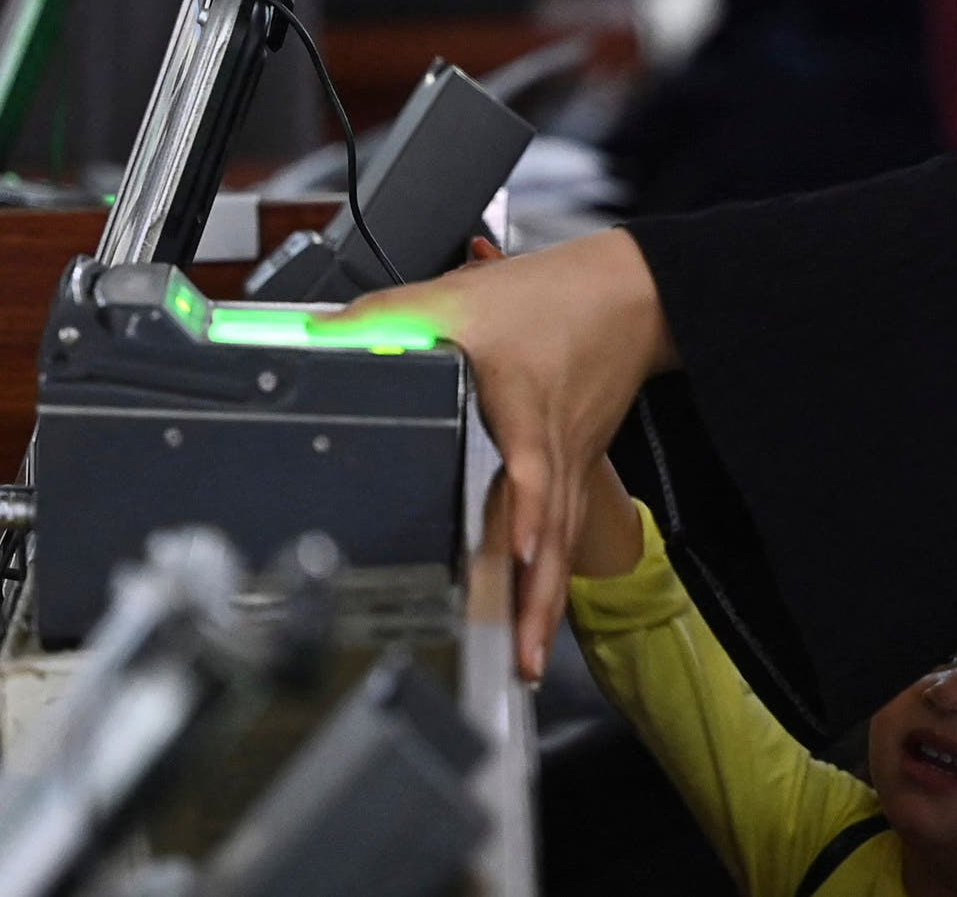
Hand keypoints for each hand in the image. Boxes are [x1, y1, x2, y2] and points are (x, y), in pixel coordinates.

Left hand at [324, 229, 672, 678]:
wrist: (634, 294)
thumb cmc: (559, 298)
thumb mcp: (462, 296)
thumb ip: (386, 317)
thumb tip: (322, 341)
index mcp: (526, 406)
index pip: (531, 465)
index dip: (526, 510)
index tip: (521, 553)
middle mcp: (554, 447)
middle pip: (549, 533)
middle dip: (535, 600)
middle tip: (516, 662)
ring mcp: (569, 461)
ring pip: (560, 543)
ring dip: (543, 604)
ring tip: (525, 663)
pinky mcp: (574, 465)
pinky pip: (565, 531)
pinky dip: (552, 578)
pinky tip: (536, 612)